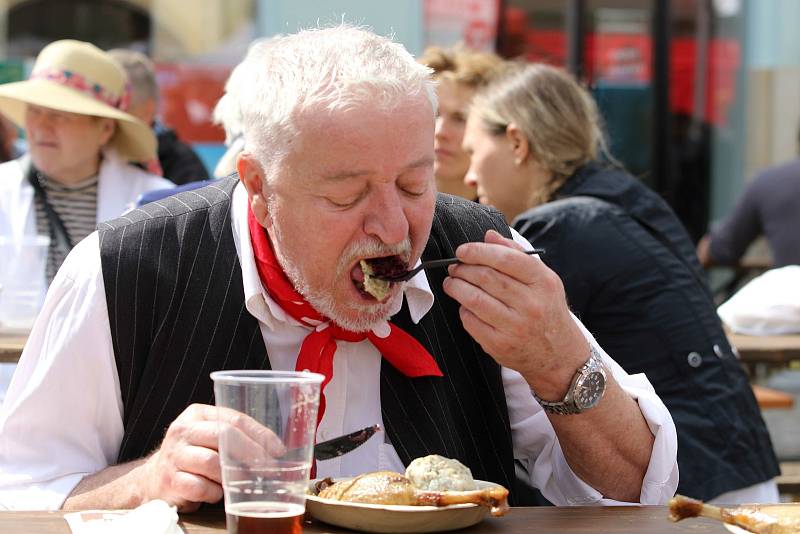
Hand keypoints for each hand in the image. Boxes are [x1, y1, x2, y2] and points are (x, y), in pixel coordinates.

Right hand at [137, 404, 284, 511]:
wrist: (153, 479)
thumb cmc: (193, 455)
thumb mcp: (209, 437)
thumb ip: (235, 436)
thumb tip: (275, 450)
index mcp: (197, 414)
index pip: (234, 419)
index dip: (260, 434)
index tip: (278, 450)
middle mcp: (183, 430)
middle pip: (224, 436)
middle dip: (251, 452)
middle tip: (268, 467)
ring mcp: (174, 456)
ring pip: (213, 463)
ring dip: (231, 475)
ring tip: (241, 482)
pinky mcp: (170, 481)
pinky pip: (201, 487)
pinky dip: (215, 493)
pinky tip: (218, 493)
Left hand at [442, 230, 588, 398]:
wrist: (558, 355)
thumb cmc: (547, 310)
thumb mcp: (543, 279)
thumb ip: (516, 254)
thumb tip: (488, 236)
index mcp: (543, 283)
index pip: (505, 259)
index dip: (478, 252)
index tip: (462, 251)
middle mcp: (531, 305)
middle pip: (486, 278)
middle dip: (463, 269)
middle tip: (454, 267)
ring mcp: (515, 327)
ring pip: (474, 299)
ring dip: (456, 287)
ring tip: (452, 283)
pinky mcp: (500, 345)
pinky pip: (471, 322)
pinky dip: (463, 310)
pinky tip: (465, 305)